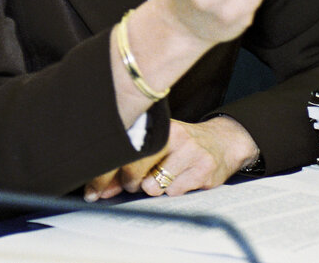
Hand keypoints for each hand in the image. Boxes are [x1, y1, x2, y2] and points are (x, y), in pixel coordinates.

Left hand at [84, 117, 257, 200]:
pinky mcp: (204, 169)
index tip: (94, 192)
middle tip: (139, 181)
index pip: (125, 153)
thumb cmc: (183, 145)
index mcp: (158, 127)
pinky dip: (175, 190)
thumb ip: (128, 165)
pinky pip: (175, 192)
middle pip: (136, 172)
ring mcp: (191, 151)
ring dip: (156, 187)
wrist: (224, 141)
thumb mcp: (157, 146)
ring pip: (155, 186)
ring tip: (167, 175)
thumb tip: (99, 190)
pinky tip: (183, 178)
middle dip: (132, 183)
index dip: (106, 176)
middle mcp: (173, 135)